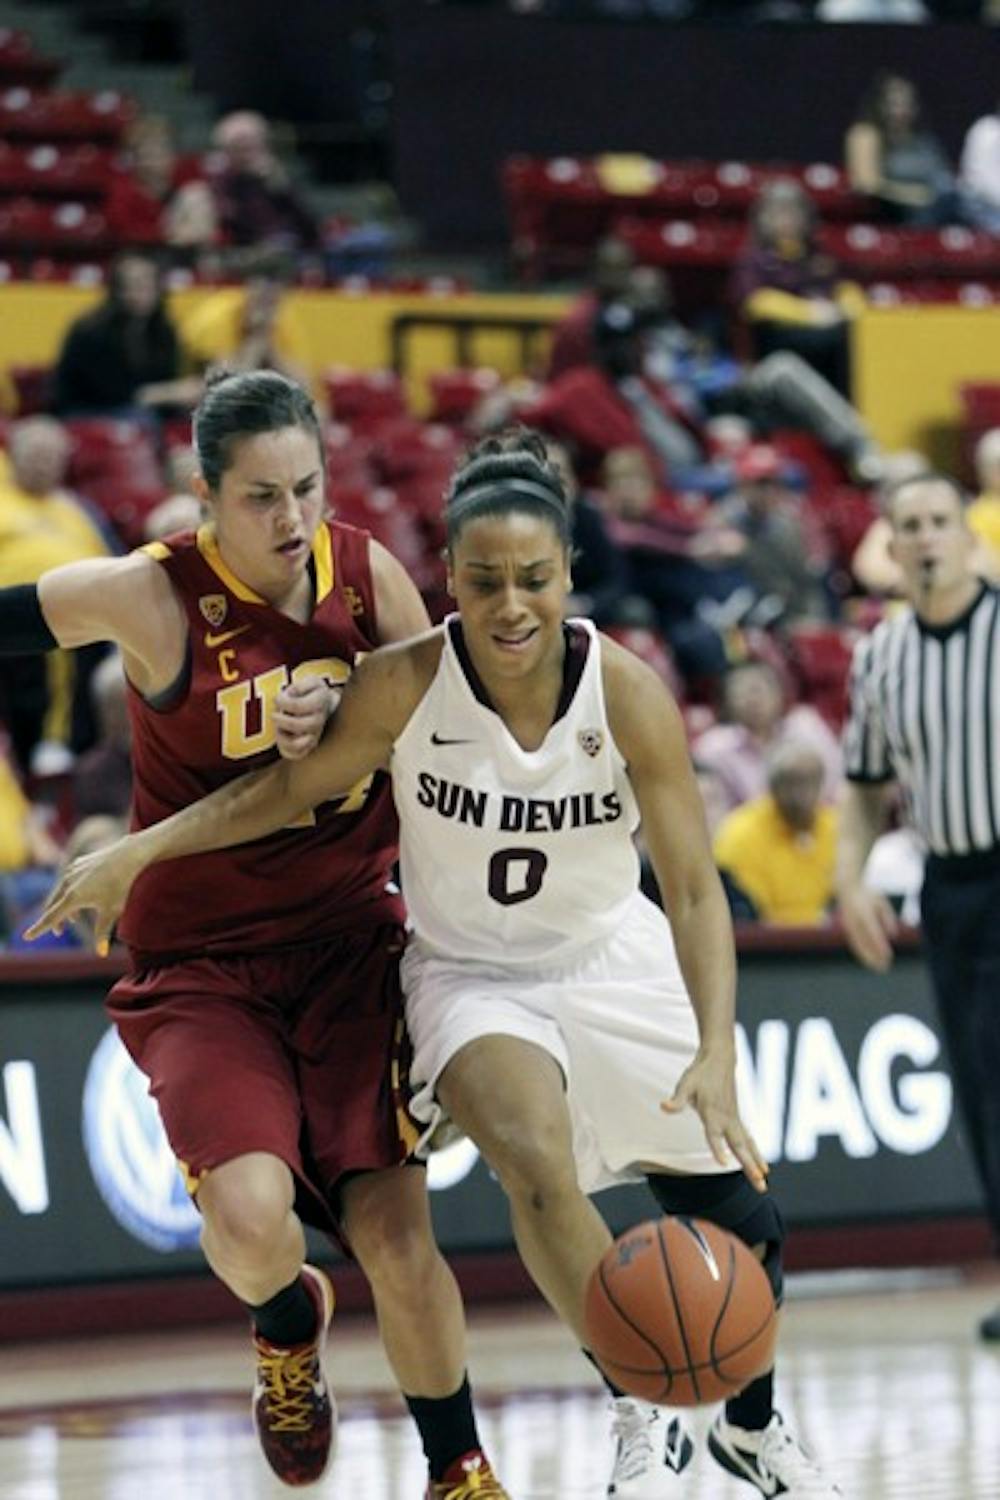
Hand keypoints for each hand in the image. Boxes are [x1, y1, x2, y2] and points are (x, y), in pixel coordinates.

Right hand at [24, 837, 143, 954]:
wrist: (128, 855)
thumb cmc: (121, 885)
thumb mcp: (112, 911)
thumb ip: (102, 932)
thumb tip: (101, 954)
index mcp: (73, 898)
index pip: (51, 918)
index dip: (39, 929)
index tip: (27, 937)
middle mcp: (67, 883)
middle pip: (53, 906)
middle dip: (55, 920)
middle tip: (60, 931)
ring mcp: (71, 872)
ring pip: (60, 893)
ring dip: (64, 907)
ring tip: (75, 918)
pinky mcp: (78, 863)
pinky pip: (68, 881)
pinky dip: (70, 892)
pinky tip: (81, 895)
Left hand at [273, 675, 339, 760]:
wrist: (323, 705)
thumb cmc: (311, 692)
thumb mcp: (309, 681)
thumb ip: (301, 685)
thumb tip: (291, 693)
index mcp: (321, 701)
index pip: (301, 705)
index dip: (284, 702)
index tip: (278, 698)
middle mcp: (320, 720)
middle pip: (304, 726)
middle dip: (284, 721)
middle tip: (274, 715)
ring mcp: (315, 735)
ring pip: (300, 744)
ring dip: (283, 736)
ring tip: (278, 728)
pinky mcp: (308, 747)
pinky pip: (296, 754)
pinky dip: (285, 748)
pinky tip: (281, 736)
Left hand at [662, 1049, 768, 1191]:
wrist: (720, 1059)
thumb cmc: (699, 1073)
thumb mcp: (685, 1084)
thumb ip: (677, 1099)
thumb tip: (664, 1106)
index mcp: (711, 1112)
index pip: (714, 1134)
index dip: (718, 1148)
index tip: (724, 1164)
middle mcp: (726, 1118)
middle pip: (738, 1146)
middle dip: (749, 1165)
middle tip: (759, 1184)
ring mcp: (734, 1119)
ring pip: (747, 1146)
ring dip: (756, 1164)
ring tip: (764, 1183)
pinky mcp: (737, 1119)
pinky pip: (749, 1140)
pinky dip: (756, 1154)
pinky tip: (763, 1167)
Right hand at [838, 884, 897, 971]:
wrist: (846, 887)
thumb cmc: (868, 895)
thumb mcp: (881, 902)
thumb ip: (888, 918)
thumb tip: (892, 935)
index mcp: (864, 912)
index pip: (874, 933)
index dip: (880, 946)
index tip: (889, 956)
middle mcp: (855, 920)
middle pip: (865, 943)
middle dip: (875, 956)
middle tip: (885, 968)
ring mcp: (849, 925)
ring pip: (858, 946)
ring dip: (868, 958)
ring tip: (878, 968)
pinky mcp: (847, 928)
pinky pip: (855, 944)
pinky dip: (862, 953)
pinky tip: (870, 960)